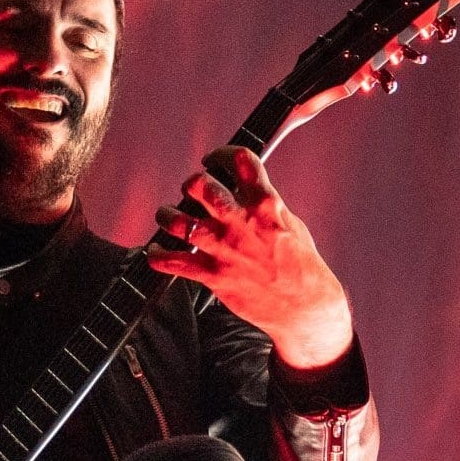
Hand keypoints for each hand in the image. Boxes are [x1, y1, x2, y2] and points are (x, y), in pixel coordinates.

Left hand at [146, 145, 354, 368]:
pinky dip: (158, 256)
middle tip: (191, 191)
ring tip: (168, 216)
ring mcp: (226, 250)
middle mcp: (242, 223)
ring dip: (167, 216)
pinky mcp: (214, 276)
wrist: (304, 306)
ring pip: (179, 222)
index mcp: (266, 205)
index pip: (241, 160)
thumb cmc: (300, 263)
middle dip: (191, 184)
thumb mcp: (290, 223)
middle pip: (201, 186)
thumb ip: (265, 204)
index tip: (213, 160)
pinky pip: (173, 262)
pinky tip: (156, 252)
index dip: (221, 155)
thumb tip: (244, 187)